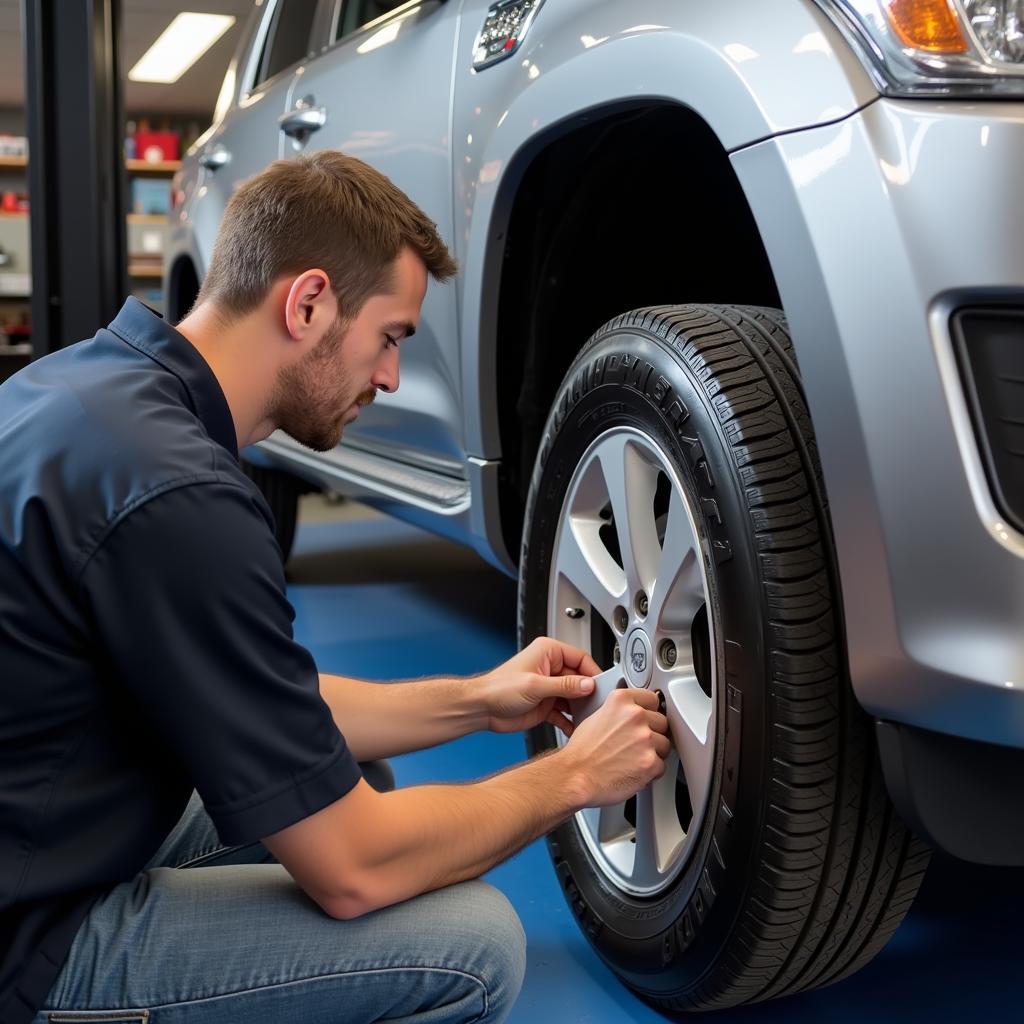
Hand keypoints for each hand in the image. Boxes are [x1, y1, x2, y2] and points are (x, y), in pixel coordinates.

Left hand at [479, 636, 601, 735]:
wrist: (481, 709)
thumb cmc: (498, 688)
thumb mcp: (535, 685)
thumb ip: (564, 685)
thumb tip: (587, 684)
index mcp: (548, 652)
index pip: (580, 658)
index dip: (592, 672)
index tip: (603, 686)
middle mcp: (550, 668)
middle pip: (580, 679)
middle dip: (588, 693)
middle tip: (597, 706)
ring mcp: (549, 687)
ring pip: (574, 697)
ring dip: (580, 708)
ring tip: (588, 719)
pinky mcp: (546, 705)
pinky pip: (564, 712)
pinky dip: (569, 721)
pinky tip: (574, 729)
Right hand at [561, 688, 670, 806]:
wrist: (575, 775)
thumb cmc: (582, 751)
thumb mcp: (597, 716)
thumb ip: (619, 711)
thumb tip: (633, 713)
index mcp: (621, 700)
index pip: (652, 698)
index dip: (649, 711)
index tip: (648, 717)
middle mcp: (635, 716)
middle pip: (662, 722)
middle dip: (652, 733)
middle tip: (635, 743)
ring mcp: (645, 739)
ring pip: (664, 745)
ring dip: (653, 753)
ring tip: (633, 758)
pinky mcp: (650, 762)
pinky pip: (661, 766)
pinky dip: (650, 771)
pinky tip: (634, 770)